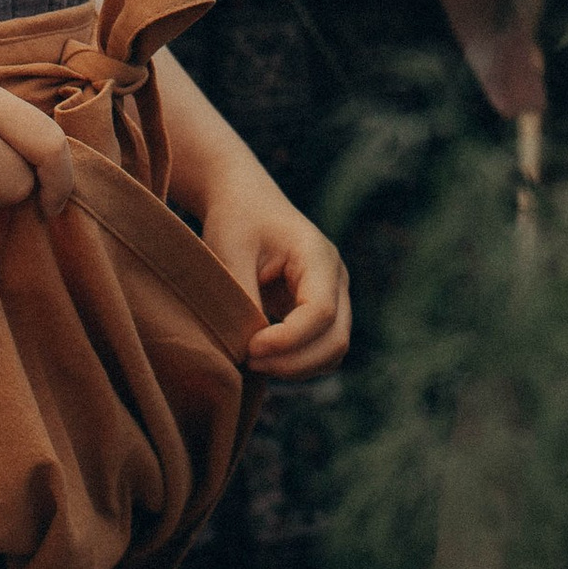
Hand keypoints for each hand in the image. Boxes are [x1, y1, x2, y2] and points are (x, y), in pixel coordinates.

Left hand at [192, 167, 351, 377]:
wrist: (244, 200)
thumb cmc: (235, 220)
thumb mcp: (231, 252)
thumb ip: (244, 298)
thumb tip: (249, 348)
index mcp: (318, 256)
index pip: (320, 312)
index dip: (288, 340)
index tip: (249, 347)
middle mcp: (335, 278)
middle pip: (336, 338)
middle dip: (294, 362)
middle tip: (248, 361)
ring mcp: (333, 295)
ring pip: (333, 350)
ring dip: (297, 367)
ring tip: (253, 361)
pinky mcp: (320, 310)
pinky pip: (321, 349)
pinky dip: (298, 363)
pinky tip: (263, 357)